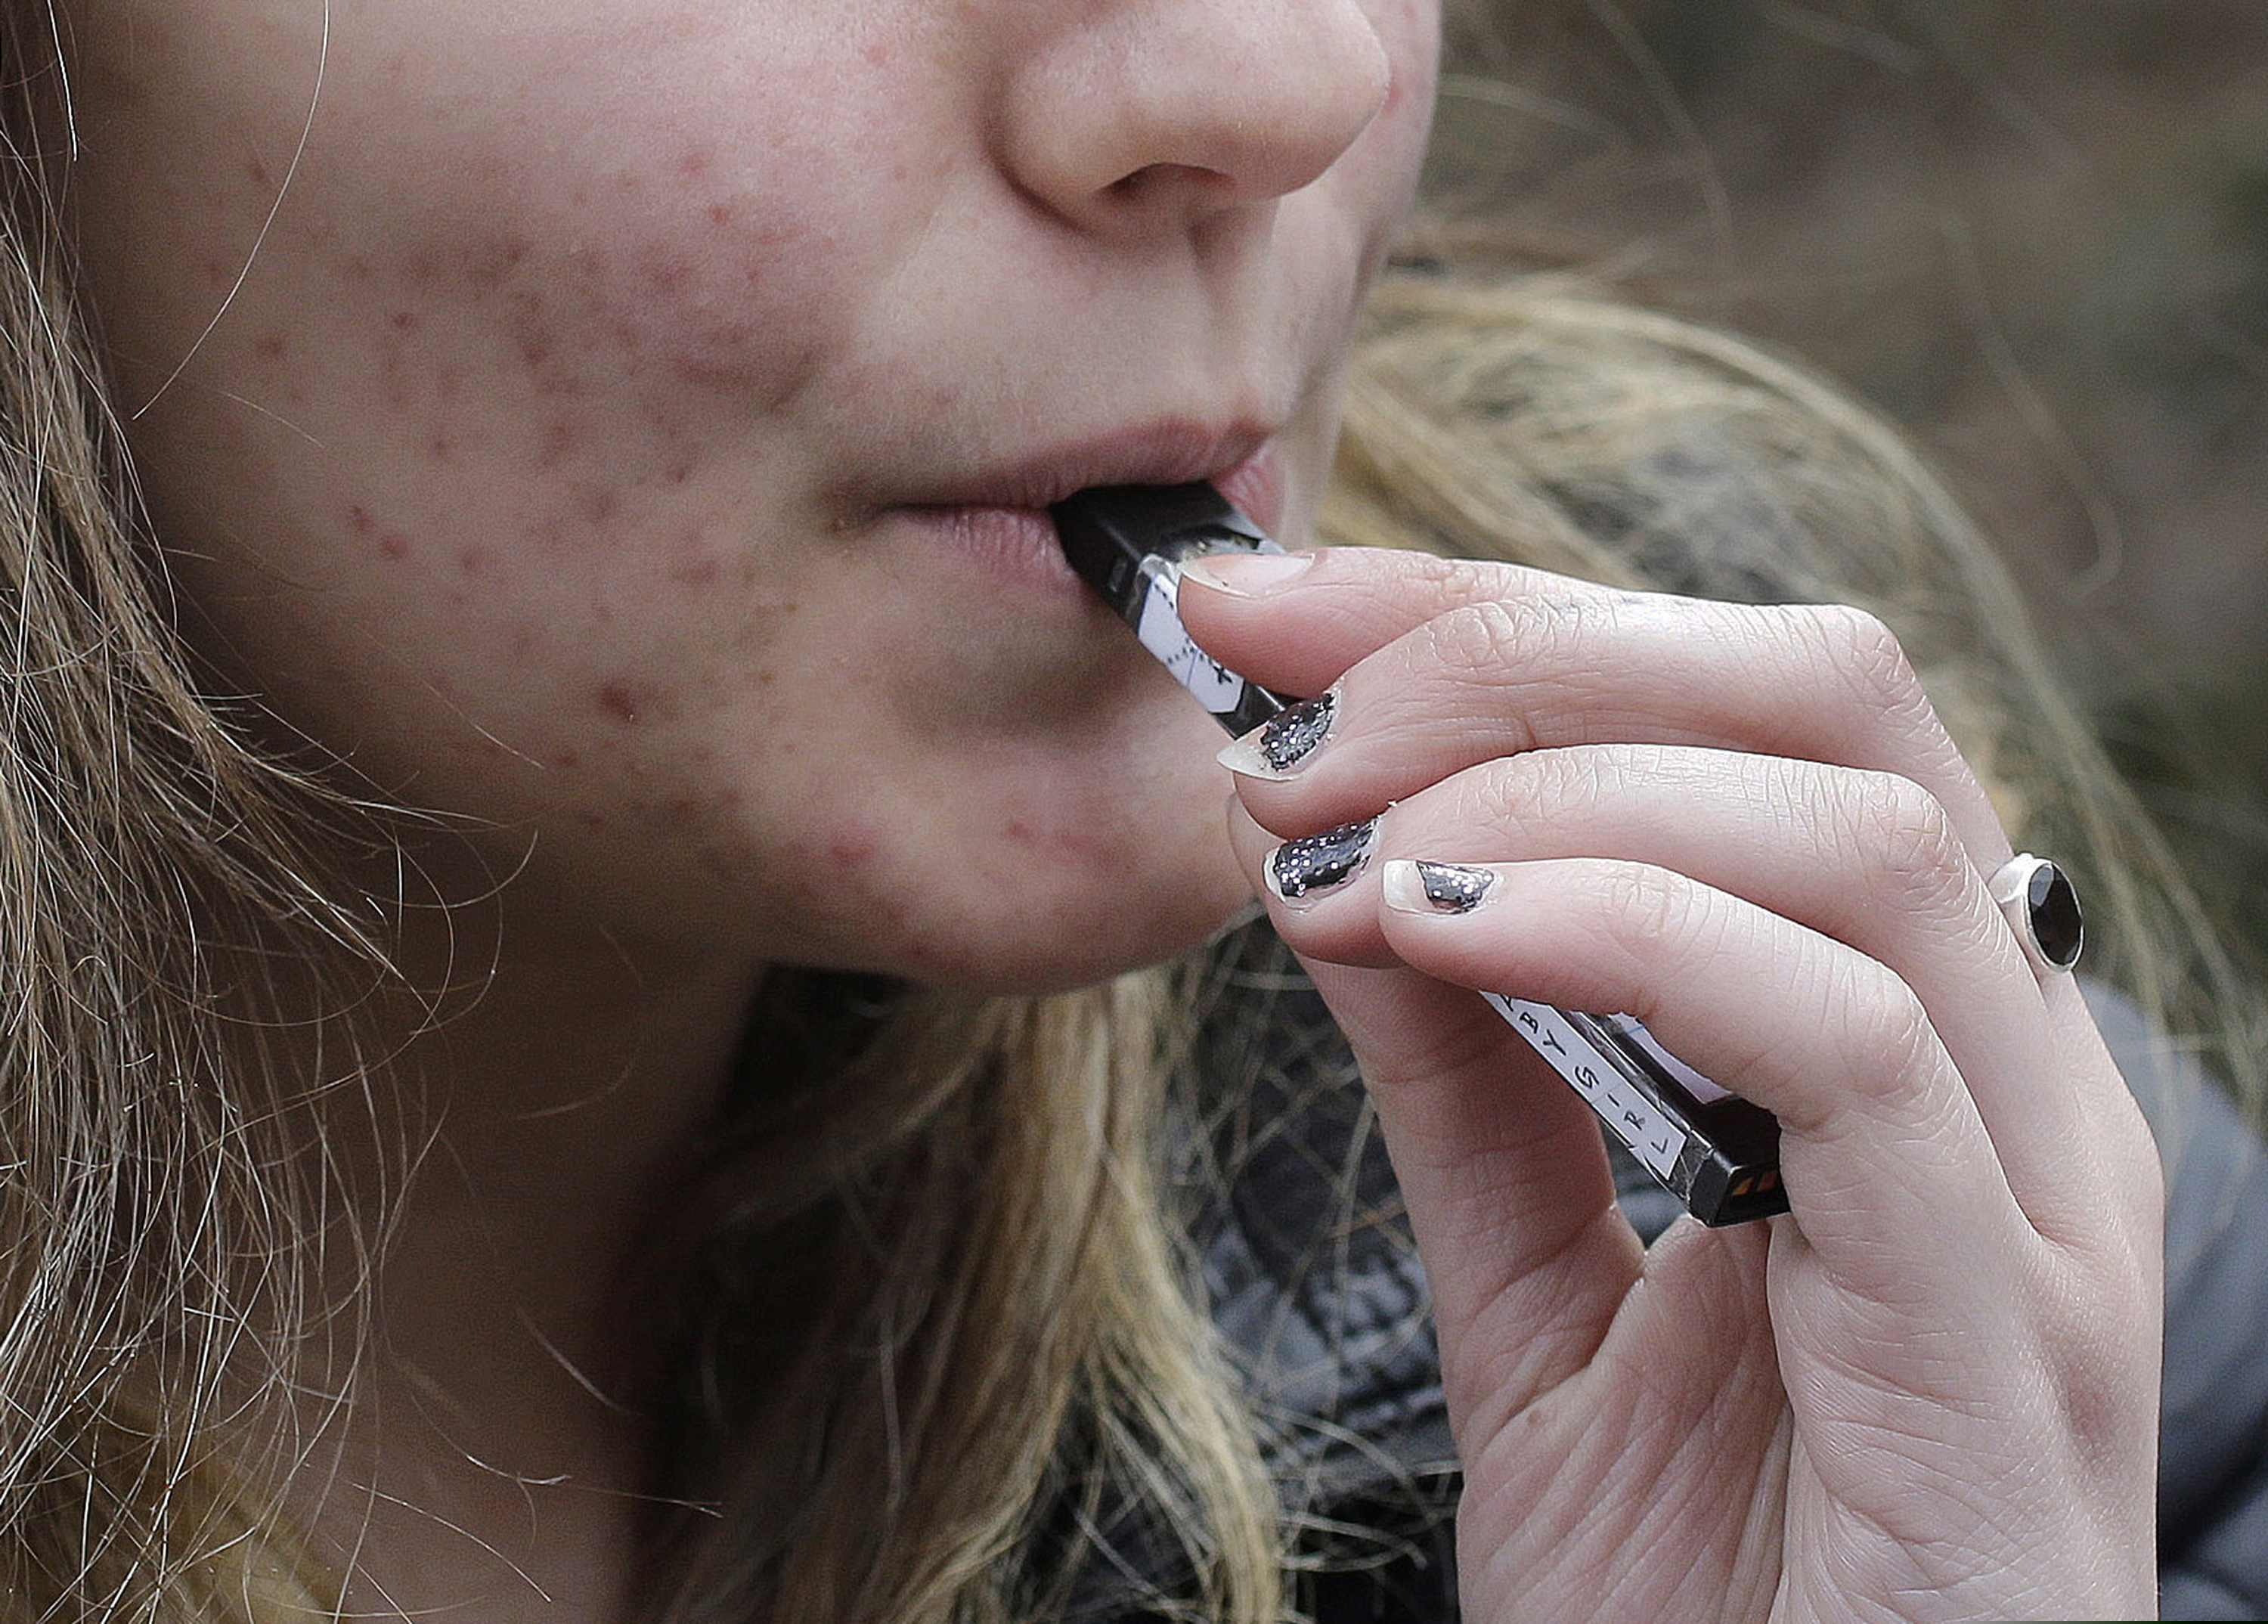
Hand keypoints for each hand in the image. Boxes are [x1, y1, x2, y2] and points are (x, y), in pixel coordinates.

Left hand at [1177, 548, 2162, 1622]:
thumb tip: (1353, 869)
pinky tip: (1445, 937)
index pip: (1739, 710)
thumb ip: (1478, 1088)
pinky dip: (1636, 932)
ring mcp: (2035, 1199)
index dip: (1495, 620)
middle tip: (1288, 718)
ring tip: (1339, 848)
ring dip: (1553, 783)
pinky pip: (1862, 1041)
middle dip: (1523, 651)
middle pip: (1825, 699)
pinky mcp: (2015, 1332)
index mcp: (1907, 1040)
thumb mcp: (1541, 1299)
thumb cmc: (1704, 1602)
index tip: (1264, 617)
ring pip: (1854, 828)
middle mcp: (2004, 1077)